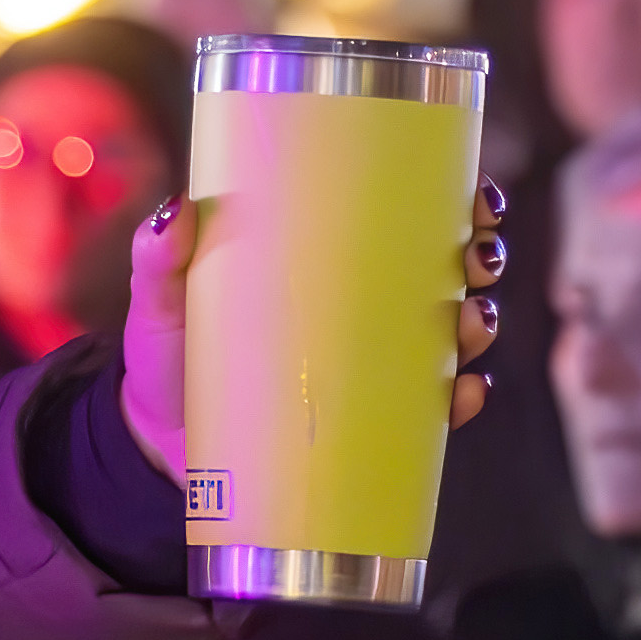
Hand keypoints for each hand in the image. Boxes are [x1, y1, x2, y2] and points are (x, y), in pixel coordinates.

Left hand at [116, 179, 504, 482]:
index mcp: (327, 257)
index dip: (458, 196)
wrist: (158, 445)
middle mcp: (365, 304)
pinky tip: (463, 391)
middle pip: (451, 267)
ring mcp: (374, 363)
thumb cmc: (168, 358)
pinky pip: (436, 408)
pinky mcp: (371, 419)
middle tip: (474, 259)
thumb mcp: (160, 301)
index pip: (408, 212)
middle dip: (483, 256)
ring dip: (480, 322)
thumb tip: (176, 211)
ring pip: (458, 332)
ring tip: (468, 321)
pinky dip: (461, 398)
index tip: (475, 195)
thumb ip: (160, 258)